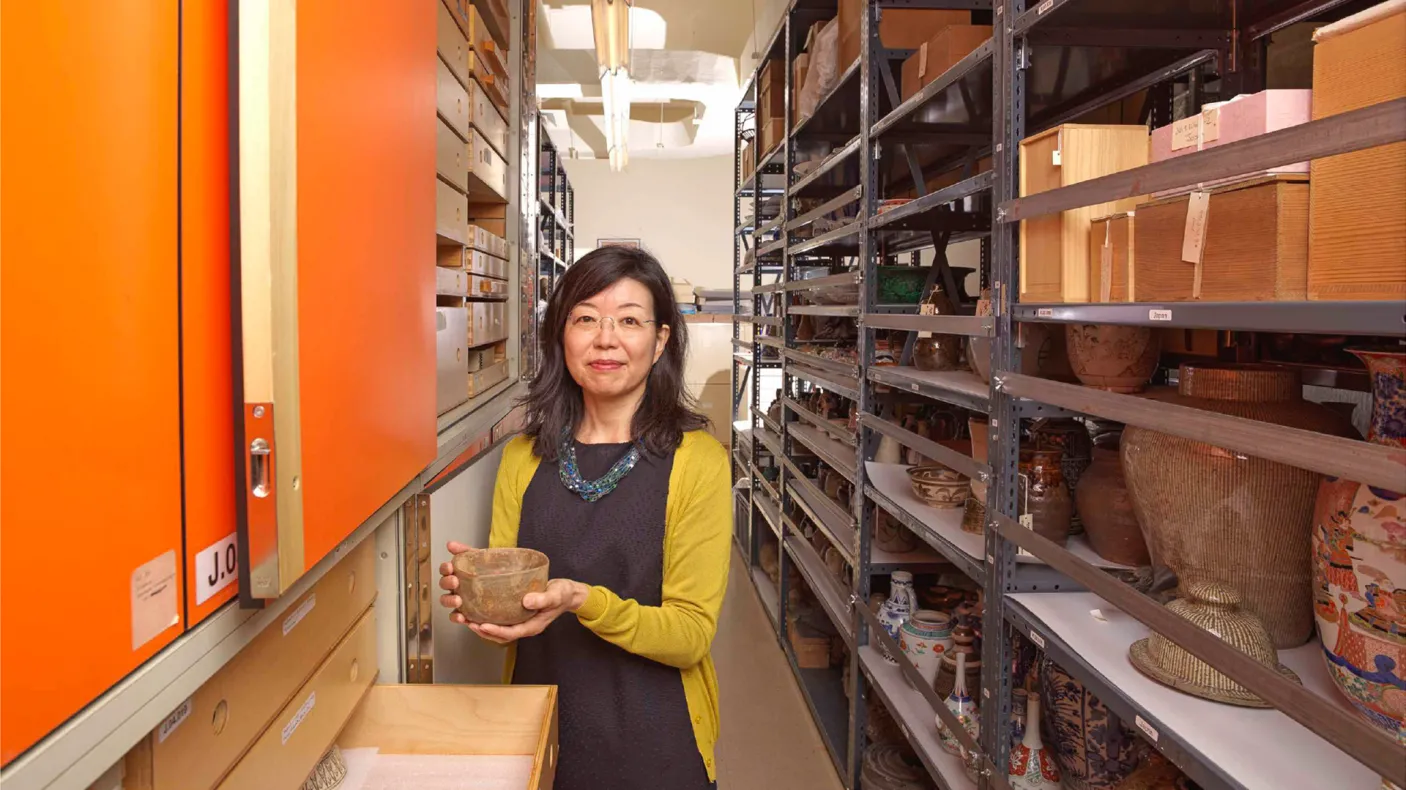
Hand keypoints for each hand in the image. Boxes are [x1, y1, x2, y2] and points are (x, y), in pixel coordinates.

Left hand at [468, 578, 589, 643]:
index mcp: (532, 626)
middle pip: (499, 634)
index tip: (482, 625)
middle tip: (467, 622)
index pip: (510, 633)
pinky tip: (477, 608)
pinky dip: (487, 616)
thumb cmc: (563, 594)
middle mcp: (524, 626)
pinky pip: (500, 619)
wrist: (568, 593)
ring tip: (466, 617)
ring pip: (497, 628)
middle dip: (482, 630)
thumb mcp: (556, 595)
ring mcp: (520, 621)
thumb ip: (543, 599)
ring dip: (481, 625)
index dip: (495, 631)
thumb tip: (526, 601)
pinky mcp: (517, 613)